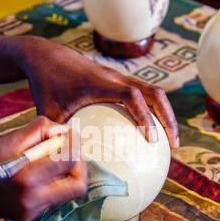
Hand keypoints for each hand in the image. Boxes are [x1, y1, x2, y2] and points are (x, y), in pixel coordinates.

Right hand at [0, 117, 86, 220]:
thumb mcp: (10, 139)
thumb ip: (41, 130)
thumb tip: (65, 131)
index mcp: (27, 177)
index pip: (69, 160)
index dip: (75, 143)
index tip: (71, 133)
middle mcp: (33, 199)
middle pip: (78, 186)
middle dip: (80, 165)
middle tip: (70, 150)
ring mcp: (32, 212)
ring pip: (68, 193)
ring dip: (68, 174)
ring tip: (55, 159)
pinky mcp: (29, 217)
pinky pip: (54, 199)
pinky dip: (54, 183)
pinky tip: (41, 173)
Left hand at [17, 37, 178, 146]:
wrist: (45, 56)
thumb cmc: (45, 85)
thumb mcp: (48, 111)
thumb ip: (58, 135)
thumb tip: (69, 164)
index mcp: (100, 83)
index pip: (132, 96)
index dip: (145, 116)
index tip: (153, 139)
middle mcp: (115, 78)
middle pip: (155, 93)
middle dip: (168, 118)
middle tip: (174, 145)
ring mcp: (118, 77)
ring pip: (152, 92)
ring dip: (164, 114)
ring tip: (168, 142)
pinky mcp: (117, 80)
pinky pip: (142, 94)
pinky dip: (150, 111)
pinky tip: (146, 134)